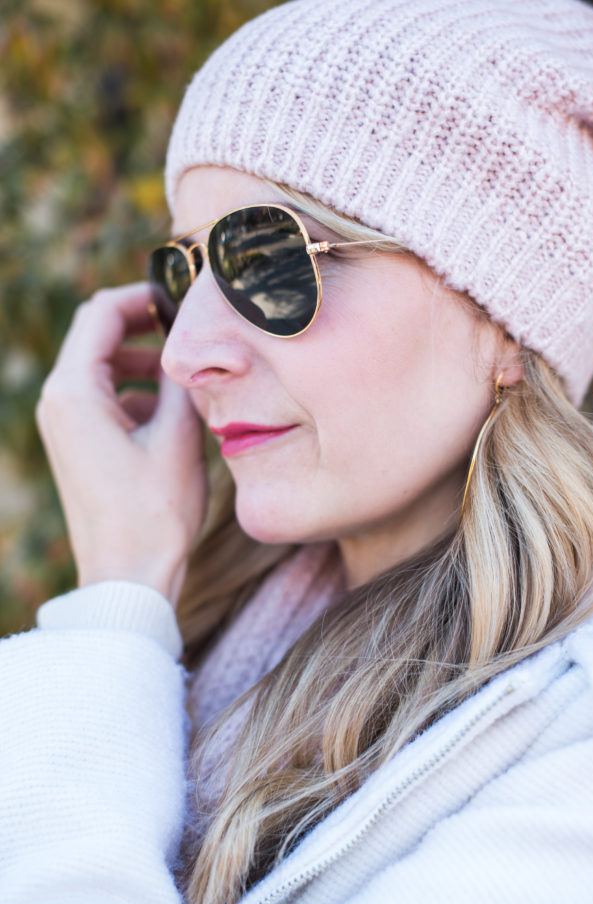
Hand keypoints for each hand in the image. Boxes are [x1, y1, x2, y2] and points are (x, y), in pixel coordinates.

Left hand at [36, 282, 206, 605]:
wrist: (128, 576)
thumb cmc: (154, 512)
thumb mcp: (178, 436)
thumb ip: (180, 380)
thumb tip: (191, 344)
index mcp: (74, 392)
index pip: (101, 313)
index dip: (143, 296)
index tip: (182, 300)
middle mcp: (58, 402)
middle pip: (97, 336)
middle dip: (144, 328)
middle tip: (191, 331)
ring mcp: (62, 424)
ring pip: (101, 368)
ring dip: (141, 362)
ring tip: (186, 376)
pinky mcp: (74, 444)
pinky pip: (101, 398)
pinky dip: (133, 393)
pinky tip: (170, 414)